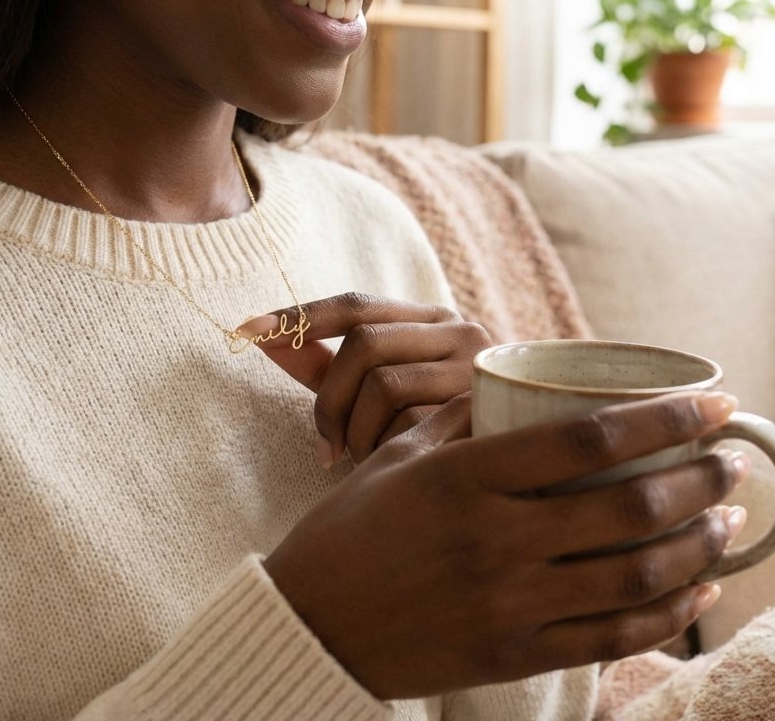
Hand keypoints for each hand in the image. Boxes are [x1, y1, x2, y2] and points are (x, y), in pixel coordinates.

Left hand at [235, 292, 489, 465]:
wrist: (527, 465)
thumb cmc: (440, 430)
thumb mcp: (381, 391)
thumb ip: (327, 365)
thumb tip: (262, 339)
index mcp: (430, 319)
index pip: (355, 305)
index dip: (300, 317)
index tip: (247, 330)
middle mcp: (459, 329)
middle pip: (363, 341)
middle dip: (329, 398)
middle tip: (325, 447)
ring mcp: (476, 365)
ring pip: (383, 382)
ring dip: (358, 431)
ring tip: (367, 459)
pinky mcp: (486, 404)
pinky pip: (411, 421)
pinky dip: (388, 448)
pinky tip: (396, 468)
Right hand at [264, 390, 748, 700]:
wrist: (311, 627)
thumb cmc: (353, 528)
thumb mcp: (400, 455)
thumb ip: (464, 418)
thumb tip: (522, 384)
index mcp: (466, 477)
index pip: (589, 438)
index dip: (665, 417)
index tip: (716, 401)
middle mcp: (496, 539)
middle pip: (629, 505)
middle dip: (701, 478)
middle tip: (735, 459)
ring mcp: (509, 604)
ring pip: (636, 575)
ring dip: (699, 544)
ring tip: (731, 519)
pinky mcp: (516, 654)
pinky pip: (612, 637)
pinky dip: (670, 614)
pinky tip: (701, 589)